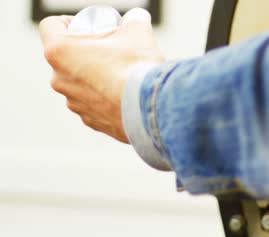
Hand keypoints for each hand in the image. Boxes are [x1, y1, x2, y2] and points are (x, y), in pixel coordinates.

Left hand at [40, 8, 164, 142]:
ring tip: (122, 76)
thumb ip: (134, 19)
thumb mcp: (138, 32)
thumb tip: (137, 18)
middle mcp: (60, 79)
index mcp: (61, 52)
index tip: (87, 26)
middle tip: (111, 51)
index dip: (68, 21)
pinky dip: (106, 98)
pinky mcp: (90, 121)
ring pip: (80, 83)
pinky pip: (94, 104)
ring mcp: (74, 103)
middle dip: (86, 52)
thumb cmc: (137, 69)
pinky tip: (126, 95)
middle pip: (66, 57)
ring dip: (96, 77)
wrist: (152, 109)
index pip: (50, 26)